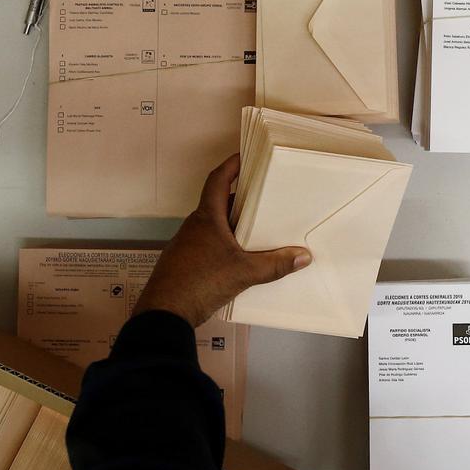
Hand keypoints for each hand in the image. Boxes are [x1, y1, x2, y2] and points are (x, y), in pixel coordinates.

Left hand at [133, 155, 311, 327]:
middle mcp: (195, 227)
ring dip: (234, 222)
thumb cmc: (201, 282)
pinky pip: (210, 244)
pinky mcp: (186, 263)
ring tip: (259, 226)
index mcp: (206, 219)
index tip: (246, 157)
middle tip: (264, 194)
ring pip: (214, 225)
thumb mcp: (244, 273)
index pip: (218, 181)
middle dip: (241, 197)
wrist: (165, 312)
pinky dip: (226, 243)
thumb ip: (275, 265)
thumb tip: (304, 257)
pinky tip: (241, 257)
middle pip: (218, 203)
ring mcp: (188, 245)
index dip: (231, 166)